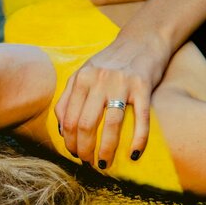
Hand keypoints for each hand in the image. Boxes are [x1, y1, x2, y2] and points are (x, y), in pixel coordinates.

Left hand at [54, 31, 170, 169]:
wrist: (141, 41)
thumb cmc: (108, 63)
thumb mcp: (83, 74)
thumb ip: (68, 97)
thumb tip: (61, 129)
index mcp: (81, 79)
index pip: (68, 118)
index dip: (69, 141)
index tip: (73, 153)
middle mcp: (98, 81)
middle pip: (85, 124)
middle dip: (84, 149)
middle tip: (87, 162)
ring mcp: (122, 84)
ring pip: (111, 125)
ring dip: (106, 149)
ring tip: (104, 164)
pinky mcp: (144, 87)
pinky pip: (141, 119)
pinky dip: (138, 140)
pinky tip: (133, 154)